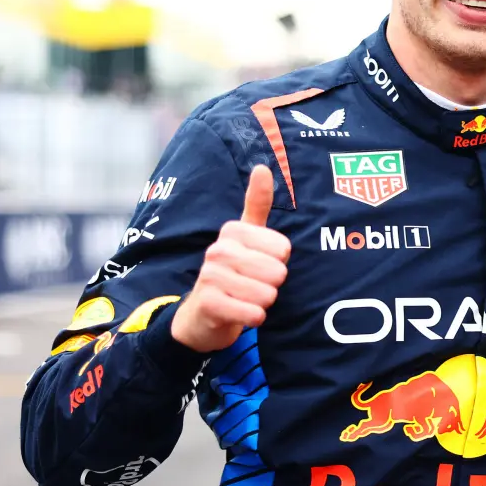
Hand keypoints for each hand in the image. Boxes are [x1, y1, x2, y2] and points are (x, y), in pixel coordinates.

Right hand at [171, 165, 290, 352]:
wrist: (202, 315)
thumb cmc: (233, 273)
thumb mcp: (245, 237)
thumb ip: (256, 205)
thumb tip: (262, 167)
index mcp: (233, 231)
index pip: (283, 250)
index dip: (278, 263)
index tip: (258, 265)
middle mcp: (219, 249)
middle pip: (278, 272)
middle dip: (272, 285)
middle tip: (252, 285)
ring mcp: (210, 275)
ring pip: (267, 294)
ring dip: (262, 303)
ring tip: (245, 298)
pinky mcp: (209, 303)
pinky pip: (254, 313)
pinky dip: (254, 318)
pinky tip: (240, 314)